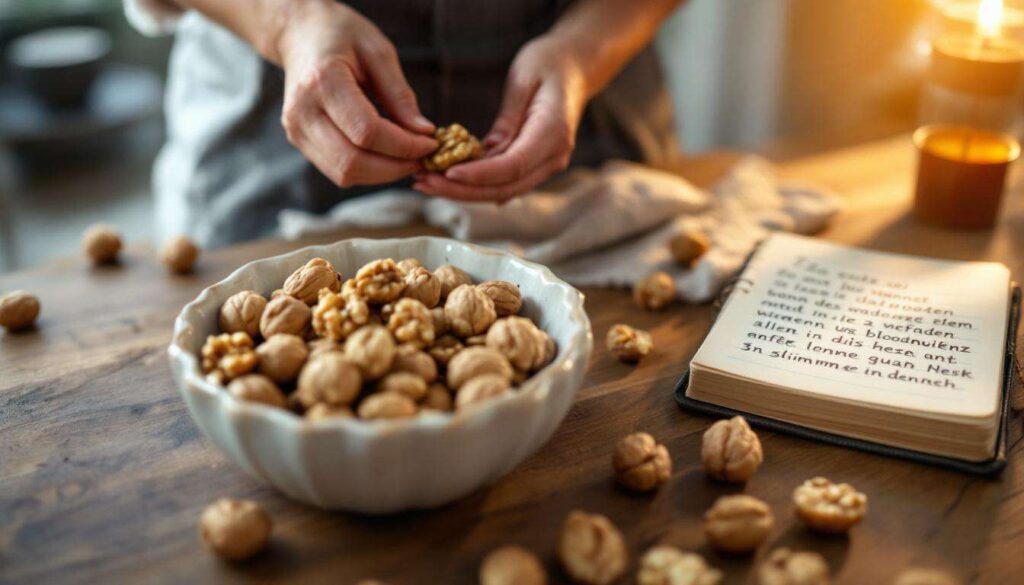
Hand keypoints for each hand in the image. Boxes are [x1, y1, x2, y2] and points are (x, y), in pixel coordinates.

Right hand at [276, 1, 436, 186]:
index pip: (367, 132)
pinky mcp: (299, 141)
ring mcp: (296, 130)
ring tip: (407, 157)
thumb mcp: (379, 53)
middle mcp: (302, 112)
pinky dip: (368, 170)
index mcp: (322, 81)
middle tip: (422, 158)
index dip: (404, 146)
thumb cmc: (343, 36)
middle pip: (353, 162)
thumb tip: (424, 133)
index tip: (430, 143)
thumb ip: (400, 95)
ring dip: (383, 174)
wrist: (301, 35)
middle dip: (395, 167)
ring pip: (345, 174)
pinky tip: (386, 155)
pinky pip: (337, 170)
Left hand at [413, 35, 588, 201]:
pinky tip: (445, 180)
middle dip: (462, 190)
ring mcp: (547, 164)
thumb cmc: (548, 64)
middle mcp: (554, 156)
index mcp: (553, 132)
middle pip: (505, 187)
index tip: (447, 174)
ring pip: (503, 191)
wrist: (574, 66)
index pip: (513, 165)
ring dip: (464, 191)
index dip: (479, 175)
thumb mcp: (522, 80)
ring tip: (426, 181)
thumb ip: (507, 119)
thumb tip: (486, 152)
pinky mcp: (535, 165)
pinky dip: (476, 183)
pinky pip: (504, 182)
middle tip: (423, 182)